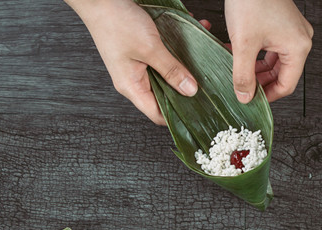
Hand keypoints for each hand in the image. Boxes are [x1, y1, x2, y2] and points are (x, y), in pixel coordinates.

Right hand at [65, 0, 199, 124]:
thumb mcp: (150, 48)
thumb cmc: (116, 21)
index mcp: (131, 86)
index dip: (177, 116)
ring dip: (184, 66)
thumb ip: (171, 70)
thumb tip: (189, 90)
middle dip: (186, 88)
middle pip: (165, 95)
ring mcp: (137, 66)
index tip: (198, 110)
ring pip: (167, 75)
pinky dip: (177, 50)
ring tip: (202, 58)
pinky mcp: (141, 52)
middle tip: (206, 85)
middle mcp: (134, 79)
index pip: (156, 114)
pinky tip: (191, 38)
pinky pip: (164, 58)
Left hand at [224, 0, 312, 103]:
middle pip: (281, 74)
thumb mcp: (243, 43)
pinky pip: (271, 48)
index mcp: (298, 47)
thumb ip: (243, 74)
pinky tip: (238, 55)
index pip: (286, 85)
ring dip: (255, 69)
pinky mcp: (282, 24)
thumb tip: (244, 96)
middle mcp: (300, 40)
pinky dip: (256, 55)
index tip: (251, 101)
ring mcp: (292, 31)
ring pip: (274, 62)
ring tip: (237, 72)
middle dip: (260, 83)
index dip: (267, 97)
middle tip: (241, 89)